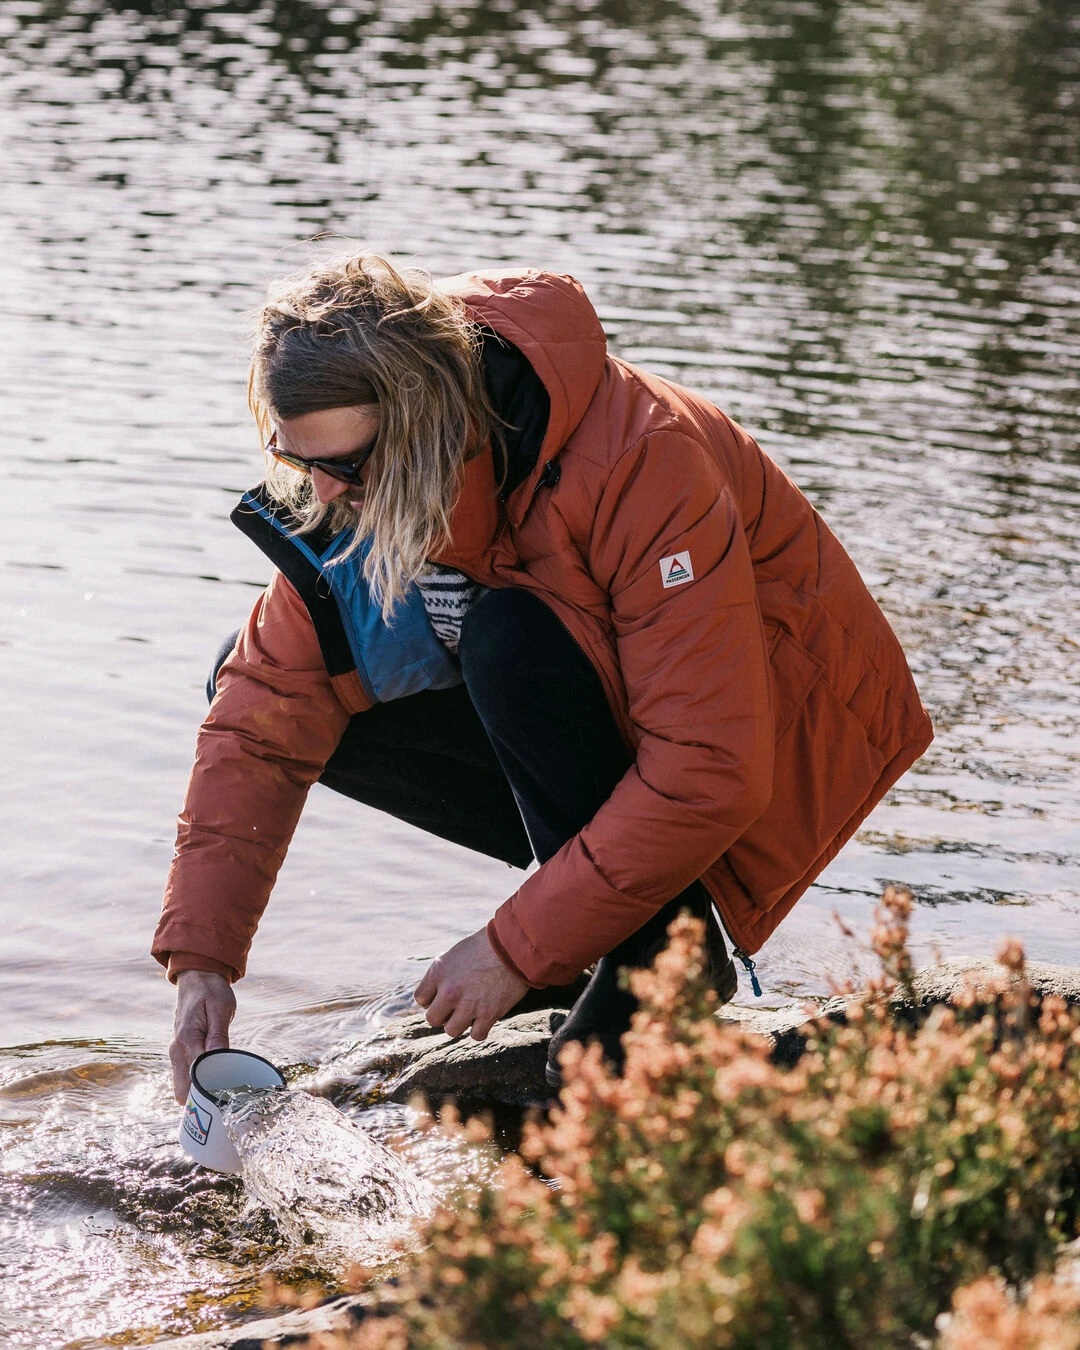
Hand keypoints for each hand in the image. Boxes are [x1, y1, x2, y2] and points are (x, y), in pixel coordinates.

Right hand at [170, 970, 236, 1102]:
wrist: (197, 979)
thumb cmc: (211, 992)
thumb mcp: (221, 1009)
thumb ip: (219, 1036)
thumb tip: (219, 1060)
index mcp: (187, 1039)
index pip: (195, 1076)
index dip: (210, 1089)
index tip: (227, 1097)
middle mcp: (176, 1050)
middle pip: (183, 1091)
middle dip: (201, 1099)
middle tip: (226, 1100)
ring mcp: (176, 1053)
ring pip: (183, 1087)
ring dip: (199, 1092)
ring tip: (223, 1092)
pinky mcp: (180, 1053)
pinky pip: (186, 1077)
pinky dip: (197, 1083)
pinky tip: (216, 1081)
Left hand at [414, 927, 528, 1040]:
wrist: (514, 946)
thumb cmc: (486, 944)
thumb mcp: (456, 953)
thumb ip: (444, 974)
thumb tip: (439, 993)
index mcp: (439, 972)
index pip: (421, 999)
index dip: (431, 999)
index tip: (441, 997)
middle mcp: (450, 991)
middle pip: (433, 1019)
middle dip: (443, 1014)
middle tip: (456, 1007)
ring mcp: (468, 1005)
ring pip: (451, 1031)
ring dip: (460, 1023)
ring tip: (471, 1013)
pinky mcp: (489, 1015)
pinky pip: (476, 1035)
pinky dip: (479, 1030)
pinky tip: (484, 1020)